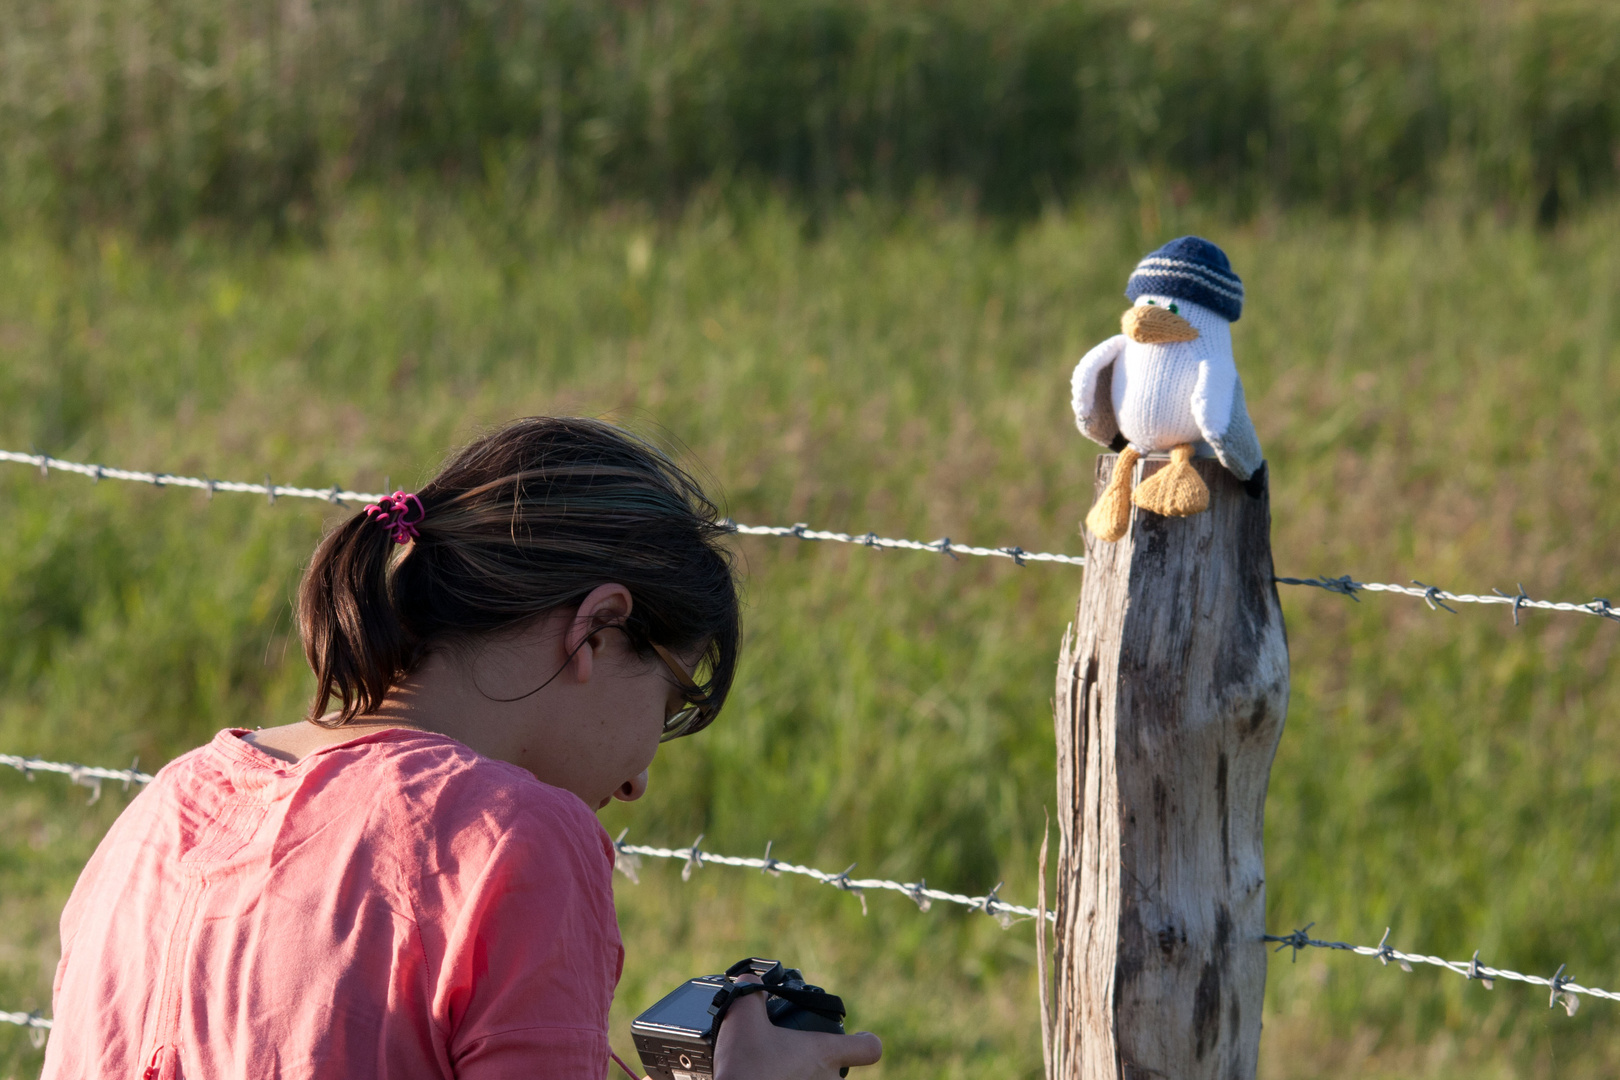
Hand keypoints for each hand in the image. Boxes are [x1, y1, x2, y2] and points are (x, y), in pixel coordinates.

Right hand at [713, 975, 881, 1079]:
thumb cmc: (743, 1067)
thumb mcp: (742, 1017)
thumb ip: (751, 993)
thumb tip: (750, 981)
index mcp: (824, 1053)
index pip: (869, 1048)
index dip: (865, 1040)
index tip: (859, 1037)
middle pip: (841, 1072)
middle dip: (822, 1064)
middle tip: (794, 1056)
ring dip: (805, 1077)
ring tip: (777, 1071)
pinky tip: (769, 1079)